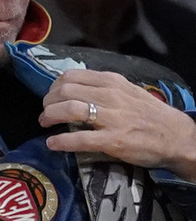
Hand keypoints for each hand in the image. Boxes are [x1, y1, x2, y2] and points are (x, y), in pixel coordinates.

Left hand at [41, 69, 195, 177]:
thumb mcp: (128, 92)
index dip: (53, 88)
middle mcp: (111, 96)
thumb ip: (103, 88)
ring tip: (45, 124)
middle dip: (47, 103)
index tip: (50, 98)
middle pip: (65, 92)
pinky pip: (79, 139)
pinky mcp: (113, 140)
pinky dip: (60, 141)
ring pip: (69, 109)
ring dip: (49, 117)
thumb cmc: (149, 115)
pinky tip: (52, 144)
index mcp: (113, 82)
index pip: (70, 76)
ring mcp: (113, 118)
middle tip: (45, 113)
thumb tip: (73, 88)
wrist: (177, 137)